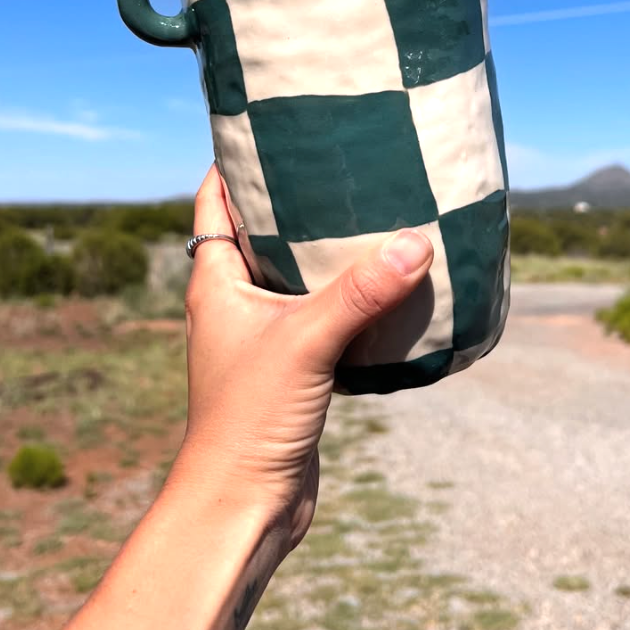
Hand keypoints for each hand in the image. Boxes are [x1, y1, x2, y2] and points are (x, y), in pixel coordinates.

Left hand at [167, 165, 433, 557]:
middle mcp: (234, 302)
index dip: (234, 160)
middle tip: (342, 161)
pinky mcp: (293, 368)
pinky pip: (323, 315)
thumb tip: (415, 242)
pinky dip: (350, 296)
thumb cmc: (249, 419)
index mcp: (215, 282)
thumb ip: (360, 292)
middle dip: (295, 198)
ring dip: (328, 249)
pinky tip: (390, 284)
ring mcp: (264, 336)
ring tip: (375, 210)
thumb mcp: (306, 342)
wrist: (245, 506)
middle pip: (260, 231)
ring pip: (297, 274)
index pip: (214, 201)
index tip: (272, 123)